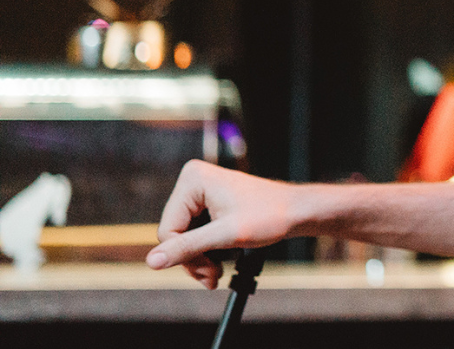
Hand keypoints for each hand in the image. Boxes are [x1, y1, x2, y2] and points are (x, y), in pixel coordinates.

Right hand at [147, 160, 298, 287]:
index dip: (184, 256)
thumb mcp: (226, 235)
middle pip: (174, 235)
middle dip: (193, 260)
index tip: (208, 271)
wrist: (297, 211)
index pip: (168, 230)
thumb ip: (188, 248)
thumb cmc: (270, 215)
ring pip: (183, 238)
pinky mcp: (208, 203)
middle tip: (213, 277)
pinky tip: (217, 263)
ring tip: (216, 274)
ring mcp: (200, 192)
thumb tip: (152, 262)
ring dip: (199, 260)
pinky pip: (195, 233)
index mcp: (193, 179)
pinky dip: (205, 251)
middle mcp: (193, 181)